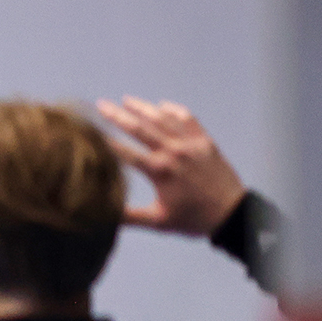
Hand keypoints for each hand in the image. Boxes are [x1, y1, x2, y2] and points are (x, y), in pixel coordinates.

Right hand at [95, 97, 244, 236]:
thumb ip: (128, 217)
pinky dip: (174, 111)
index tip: (89, 132)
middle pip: (140, 129)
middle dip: (118, 116)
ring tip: (126, 99)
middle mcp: (174, 152)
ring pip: (163, 119)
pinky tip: (162, 105)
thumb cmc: (193, 219)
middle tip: (101, 105)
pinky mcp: (205, 141)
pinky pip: (188, 120)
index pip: (125, 152)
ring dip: (143, 108)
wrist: (232, 213)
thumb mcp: (158, 221)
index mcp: (160, 171)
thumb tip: (100, 215)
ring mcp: (191, 144)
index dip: (105, 142)